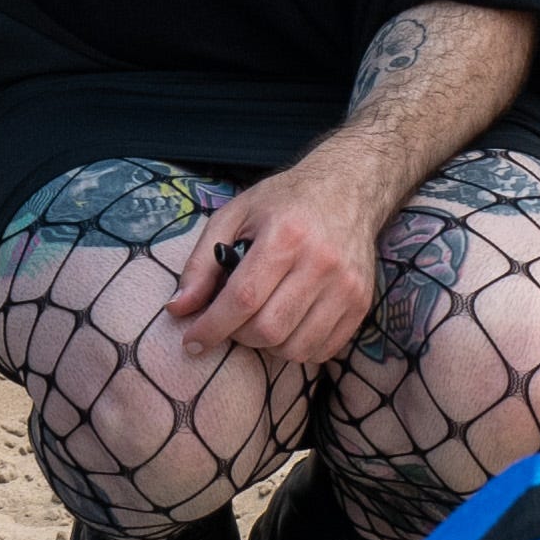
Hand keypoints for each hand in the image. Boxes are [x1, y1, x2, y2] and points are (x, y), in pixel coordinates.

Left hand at [166, 149, 387, 384]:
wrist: (348, 189)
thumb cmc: (284, 202)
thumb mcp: (234, 216)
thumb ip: (201, 263)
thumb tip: (178, 308)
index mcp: (285, 236)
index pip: (242, 299)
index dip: (211, 327)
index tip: (191, 341)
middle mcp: (321, 263)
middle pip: (268, 329)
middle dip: (238, 337)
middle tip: (230, 322)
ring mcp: (346, 286)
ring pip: (295, 347)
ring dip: (267, 346)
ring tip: (258, 322)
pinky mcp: (361, 303)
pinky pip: (322, 350)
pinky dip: (296, 349)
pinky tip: (286, 326)